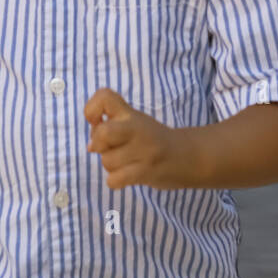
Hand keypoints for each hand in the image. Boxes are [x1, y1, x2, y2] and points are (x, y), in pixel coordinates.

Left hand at [83, 87, 202, 190]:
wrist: (187, 156)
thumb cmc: (153, 139)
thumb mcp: (134, 122)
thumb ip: (111, 127)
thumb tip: (90, 146)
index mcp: (130, 113)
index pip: (104, 97)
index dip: (92, 109)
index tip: (97, 121)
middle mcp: (137, 128)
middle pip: (103, 133)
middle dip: (98, 144)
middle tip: (109, 147)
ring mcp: (143, 150)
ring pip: (107, 161)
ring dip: (111, 165)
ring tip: (126, 162)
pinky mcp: (146, 171)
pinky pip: (115, 179)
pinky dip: (115, 181)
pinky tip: (126, 176)